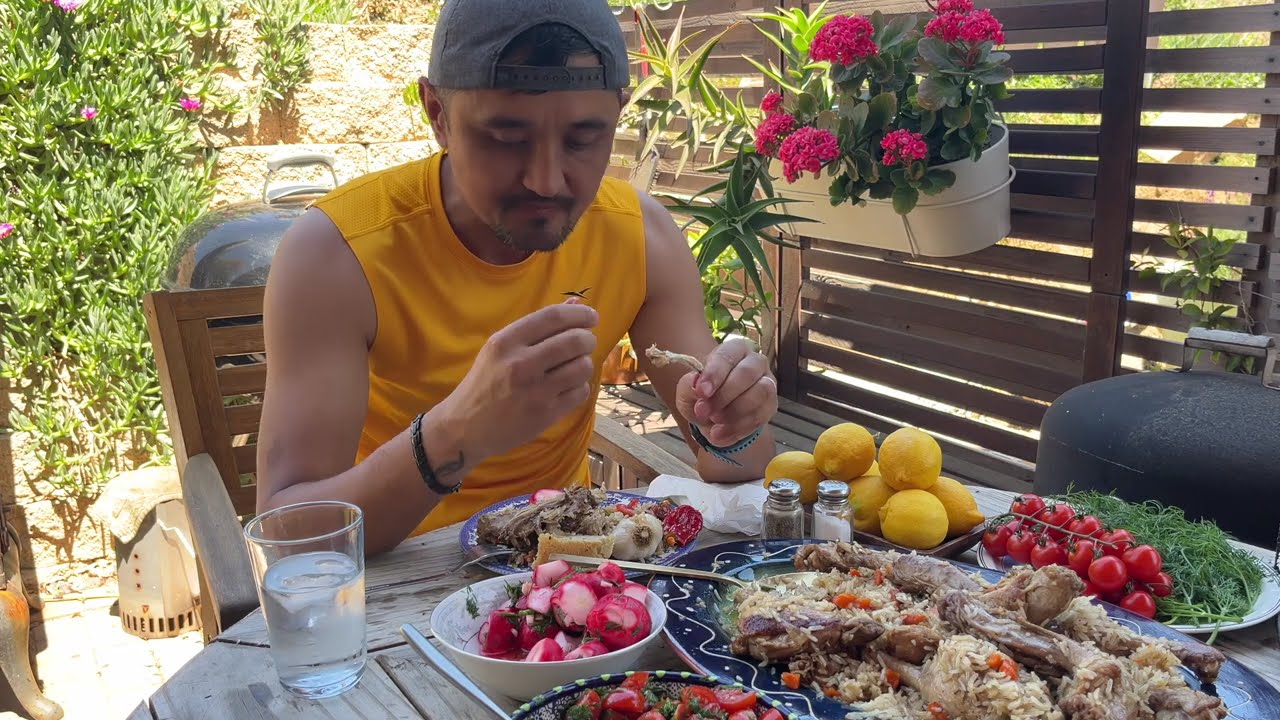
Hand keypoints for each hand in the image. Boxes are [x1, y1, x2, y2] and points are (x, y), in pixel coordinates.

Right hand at [439, 302, 598, 460]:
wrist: (465, 427)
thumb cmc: (485, 382)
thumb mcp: (500, 348)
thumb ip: (537, 326)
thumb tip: (575, 303)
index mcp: (505, 342)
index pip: (553, 317)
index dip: (579, 314)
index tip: (591, 316)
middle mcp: (520, 364)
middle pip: (575, 340)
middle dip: (588, 339)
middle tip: (585, 342)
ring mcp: (534, 391)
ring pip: (582, 367)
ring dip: (583, 364)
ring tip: (572, 367)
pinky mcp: (545, 414)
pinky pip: (580, 392)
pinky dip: (579, 387)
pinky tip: (566, 387)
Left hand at [674, 338, 776, 446]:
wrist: (717, 420)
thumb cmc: (704, 398)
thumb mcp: (687, 393)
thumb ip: (688, 386)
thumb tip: (696, 382)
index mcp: (733, 350)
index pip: (727, 355)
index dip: (715, 373)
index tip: (702, 392)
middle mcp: (754, 361)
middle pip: (747, 372)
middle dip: (724, 395)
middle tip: (704, 412)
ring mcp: (767, 382)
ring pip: (760, 392)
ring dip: (735, 412)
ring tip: (714, 424)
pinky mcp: (771, 405)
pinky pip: (761, 415)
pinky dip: (740, 427)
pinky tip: (722, 434)